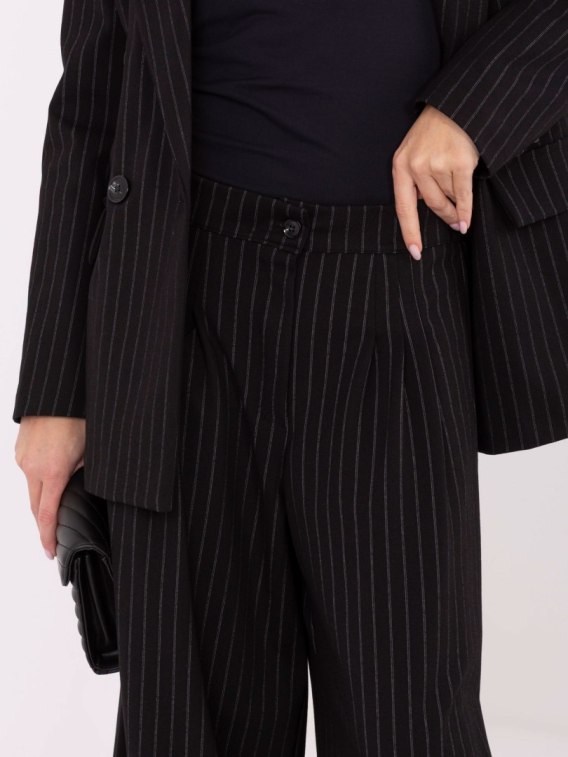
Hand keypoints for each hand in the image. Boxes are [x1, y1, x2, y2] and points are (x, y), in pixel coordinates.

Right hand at [14, 416, 85, 560]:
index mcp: (54, 472)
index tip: (50, 551)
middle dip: (44, 524)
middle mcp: (33, 468)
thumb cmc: (78, 417)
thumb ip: (85, 473)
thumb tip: (85, 488)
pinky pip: (29, 471)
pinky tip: (52, 472)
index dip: (48, 536)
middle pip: (36, 507)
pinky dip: (39, 479)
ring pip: (32, 488)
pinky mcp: (19, 449)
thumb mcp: (91, 450)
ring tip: (58, 502)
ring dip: (42, 498)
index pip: (47, 514)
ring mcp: (23, 458)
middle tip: (53, 537)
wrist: (58, 392)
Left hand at [392, 103, 480, 259]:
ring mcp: (438, 163)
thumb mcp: (413, 153)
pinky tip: (466, 222)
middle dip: (444, 217)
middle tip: (454, 225)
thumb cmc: (434, 133)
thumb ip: (413, 180)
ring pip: (449, 198)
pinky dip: (466, 210)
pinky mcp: (460, 161)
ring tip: (460, 202)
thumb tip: (422, 207)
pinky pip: (464, 196)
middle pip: (431, 205)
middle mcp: (416, 166)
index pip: (403, 208)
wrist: (456, 106)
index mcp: (400, 166)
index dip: (410, 232)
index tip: (416, 252)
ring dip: (456, 204)